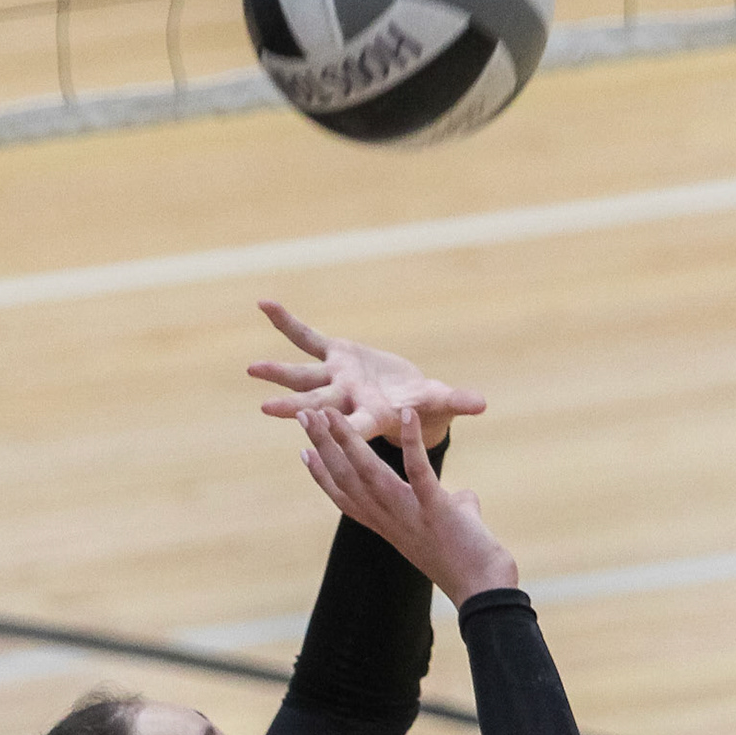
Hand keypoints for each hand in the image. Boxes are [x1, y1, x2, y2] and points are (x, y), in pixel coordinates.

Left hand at [249, 300, 485, 450]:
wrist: (405, 401)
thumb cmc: (425, 406)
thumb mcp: (439, 402)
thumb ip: (456, 401)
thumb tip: (482, 404)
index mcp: (370, 416)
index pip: (356, 427)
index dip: (342, 428)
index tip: (325, 430)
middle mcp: (347, 400)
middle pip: (318, 405)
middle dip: (294, 408)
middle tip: (267, 409)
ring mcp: (336, 379)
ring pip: (303, 378)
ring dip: (278, 373)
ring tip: (252, 370)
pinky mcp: (334, 355)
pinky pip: (306, 337)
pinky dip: (287, 322)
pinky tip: (264, 304)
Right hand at [296, 405, 517, 606]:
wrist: (486, 592)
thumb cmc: (471, 563)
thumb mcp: (454, 528)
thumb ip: (453, 507)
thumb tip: (464, 500)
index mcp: (388, 525)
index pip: (346, 498)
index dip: (323, 475)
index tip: (304, 452)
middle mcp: (390, 521)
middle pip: (346, 480)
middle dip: (323, 445)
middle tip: (303, 415)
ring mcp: (410, 516)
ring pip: (368, 473)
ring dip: (347, 440)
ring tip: (329, 412)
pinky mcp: (436, 511)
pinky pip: (420, 472)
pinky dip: (412, 442)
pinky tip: (408, 413)